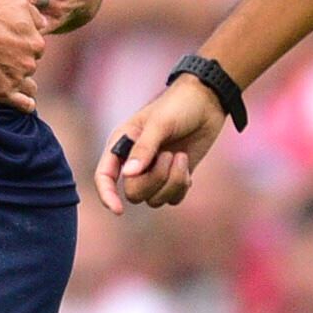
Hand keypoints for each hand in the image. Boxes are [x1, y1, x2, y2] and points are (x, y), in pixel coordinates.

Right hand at [0, 0, 45, 111]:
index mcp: (36, 42)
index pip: (36, 46)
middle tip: (5, 57)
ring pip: (30, 85)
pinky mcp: (4, 93)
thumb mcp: (16, 2)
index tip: (11, 42)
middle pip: (31, 64)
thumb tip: (44, 23)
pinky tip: (23, 102)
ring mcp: (18, 79)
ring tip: (12, 79)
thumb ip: (35, 13)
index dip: (24, 44)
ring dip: (24, 82)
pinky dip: (26, 104)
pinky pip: (24, 104)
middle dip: (21, 62)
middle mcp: (31, 62)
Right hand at [93, 71, 225, 213]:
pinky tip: (186, 165)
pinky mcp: (173, 177)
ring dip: (171, 181)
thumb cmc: (179, 105)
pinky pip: (172, 199)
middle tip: (169, 155)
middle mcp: (134, 161)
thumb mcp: (160, 123)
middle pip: (133, 193)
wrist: (208, 102)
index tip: (118, 210)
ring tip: (180, 156)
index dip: (107, 195)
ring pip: (154, 199)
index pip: (104, 176)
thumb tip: (128, 175)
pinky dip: (181, 186)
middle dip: (155, 180)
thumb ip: (144, 149)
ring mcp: (154, 171)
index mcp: (122, 145)